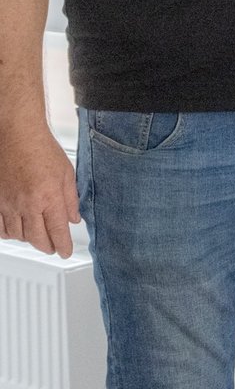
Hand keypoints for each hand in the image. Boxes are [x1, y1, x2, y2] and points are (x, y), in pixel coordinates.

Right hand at [0, 124, 80, 256]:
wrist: (17, 136)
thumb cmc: (42, 150)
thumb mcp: (67, 174)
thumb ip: (71, 200)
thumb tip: (73, 219)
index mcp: (49, 198)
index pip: (57, 232)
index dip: (63, 246)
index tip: (66, 252)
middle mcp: (27, 205)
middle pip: (36, 239)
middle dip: (47, 246)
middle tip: (54, 247)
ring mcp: (8, 204)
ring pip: (17, 235)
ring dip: (29, 240)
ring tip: (38, 237)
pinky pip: (0, 228)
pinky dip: (9, 233)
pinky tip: (17, 230)